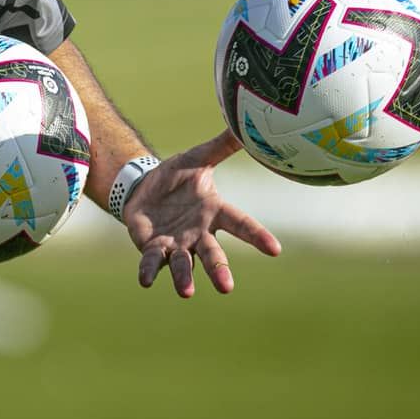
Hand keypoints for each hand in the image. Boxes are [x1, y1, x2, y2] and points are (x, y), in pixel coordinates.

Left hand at [123, 130, 280, 297]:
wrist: (144, 187)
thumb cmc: (177, 176)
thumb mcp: (197, 158)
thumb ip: (220, 146)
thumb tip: (244, 126)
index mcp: (214, 212)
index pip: (240, 225)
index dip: (257, 237)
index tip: (275, 250)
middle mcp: (198, 233)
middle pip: (212, 254)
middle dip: (218, 270)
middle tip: (226, 288)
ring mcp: (176, 244)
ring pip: (183, 264)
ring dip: (184, 278)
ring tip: (186, 292)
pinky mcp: (153, 248)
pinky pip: (152, 261)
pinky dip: (149, 271)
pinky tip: (145, 281)